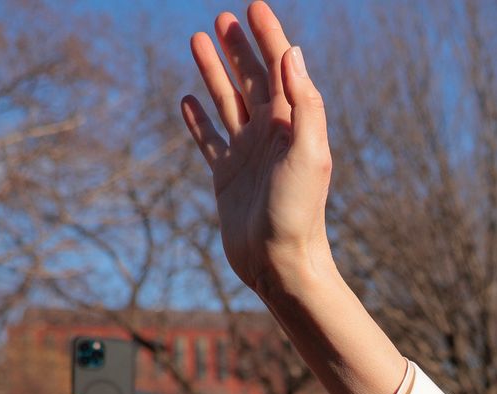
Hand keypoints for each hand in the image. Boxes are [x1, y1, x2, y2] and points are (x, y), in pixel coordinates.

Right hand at [182, 4, 333, 299]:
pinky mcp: (227, 177)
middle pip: (253, 79)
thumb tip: (292, 52)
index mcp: (294, 125)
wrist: (281, 264)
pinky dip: (198, 119)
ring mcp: (247, 154)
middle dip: (240, 47)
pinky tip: (187, 99)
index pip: (281, 68)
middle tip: (224, 17)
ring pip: (228, 101)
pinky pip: (209, 139)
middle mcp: (271, 135)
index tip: (254, 6)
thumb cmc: (299, 212)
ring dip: (215, 71)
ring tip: (198, 39)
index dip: (268, 36)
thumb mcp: (309, 153)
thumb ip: (304, 103)